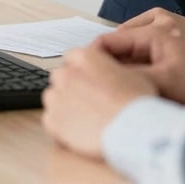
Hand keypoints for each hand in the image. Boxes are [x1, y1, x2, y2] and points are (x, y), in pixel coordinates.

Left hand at [42, 46, 157, 158]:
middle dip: (69, 85)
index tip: (85, 79)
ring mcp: (58, 97)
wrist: (131, 128)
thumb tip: (110, 75)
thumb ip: (111, 69)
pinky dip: (59, 124)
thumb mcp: (131, 73)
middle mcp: (68, 73)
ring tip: (80, 115)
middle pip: (60, 75)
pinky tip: (75, 129)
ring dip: (62, 103)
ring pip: (52, 97)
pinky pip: (49, 119)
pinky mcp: (54, 121)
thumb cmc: (135, 102)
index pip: (72, 56)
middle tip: (85, 99)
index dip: (79, 69)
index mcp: (86, 56)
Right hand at [98, 27, 184, 107]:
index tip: (84, 78)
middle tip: (93, 85)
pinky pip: (137, 50)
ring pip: (126, 47)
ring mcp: (160, 28)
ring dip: (117, 64)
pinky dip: (130, 64)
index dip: (94, 57)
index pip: (110, 39)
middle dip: (104, 61)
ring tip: (109, 85)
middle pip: (116, 42)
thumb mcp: (164, 80)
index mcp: (153, 27)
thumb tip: (104, 80)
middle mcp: (155, 22)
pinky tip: (129, 82)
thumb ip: (132, 75)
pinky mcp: (164, 39)